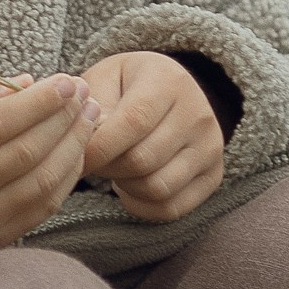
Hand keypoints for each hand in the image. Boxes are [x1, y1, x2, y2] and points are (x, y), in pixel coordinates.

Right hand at [0, 74, 99, 247]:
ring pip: (40, 180)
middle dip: (61, 118)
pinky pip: (44, 205)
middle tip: (83, 92)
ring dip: (72, 144)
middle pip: (24, 152)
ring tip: (88, 115)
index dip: (36, 102)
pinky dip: (67, 174)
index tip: (64, 82)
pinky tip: (76, 148)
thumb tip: (25, 82)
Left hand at [79, 51, 224, 221]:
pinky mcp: (213, 175)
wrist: (167, 91)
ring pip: (156, 188)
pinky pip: (171, 208)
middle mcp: (198, 114)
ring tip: (114, 168)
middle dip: (107, 167)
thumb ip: (92, 108)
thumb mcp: (104, 80)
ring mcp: (211, 147)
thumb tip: (88, 145)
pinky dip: (141, 205)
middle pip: (142, 160)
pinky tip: (129, 187)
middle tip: (93, 161)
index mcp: (169, 81)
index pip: (132, 123)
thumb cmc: (125, 86)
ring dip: (124, 186)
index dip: (98, 147)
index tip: (75, 156)